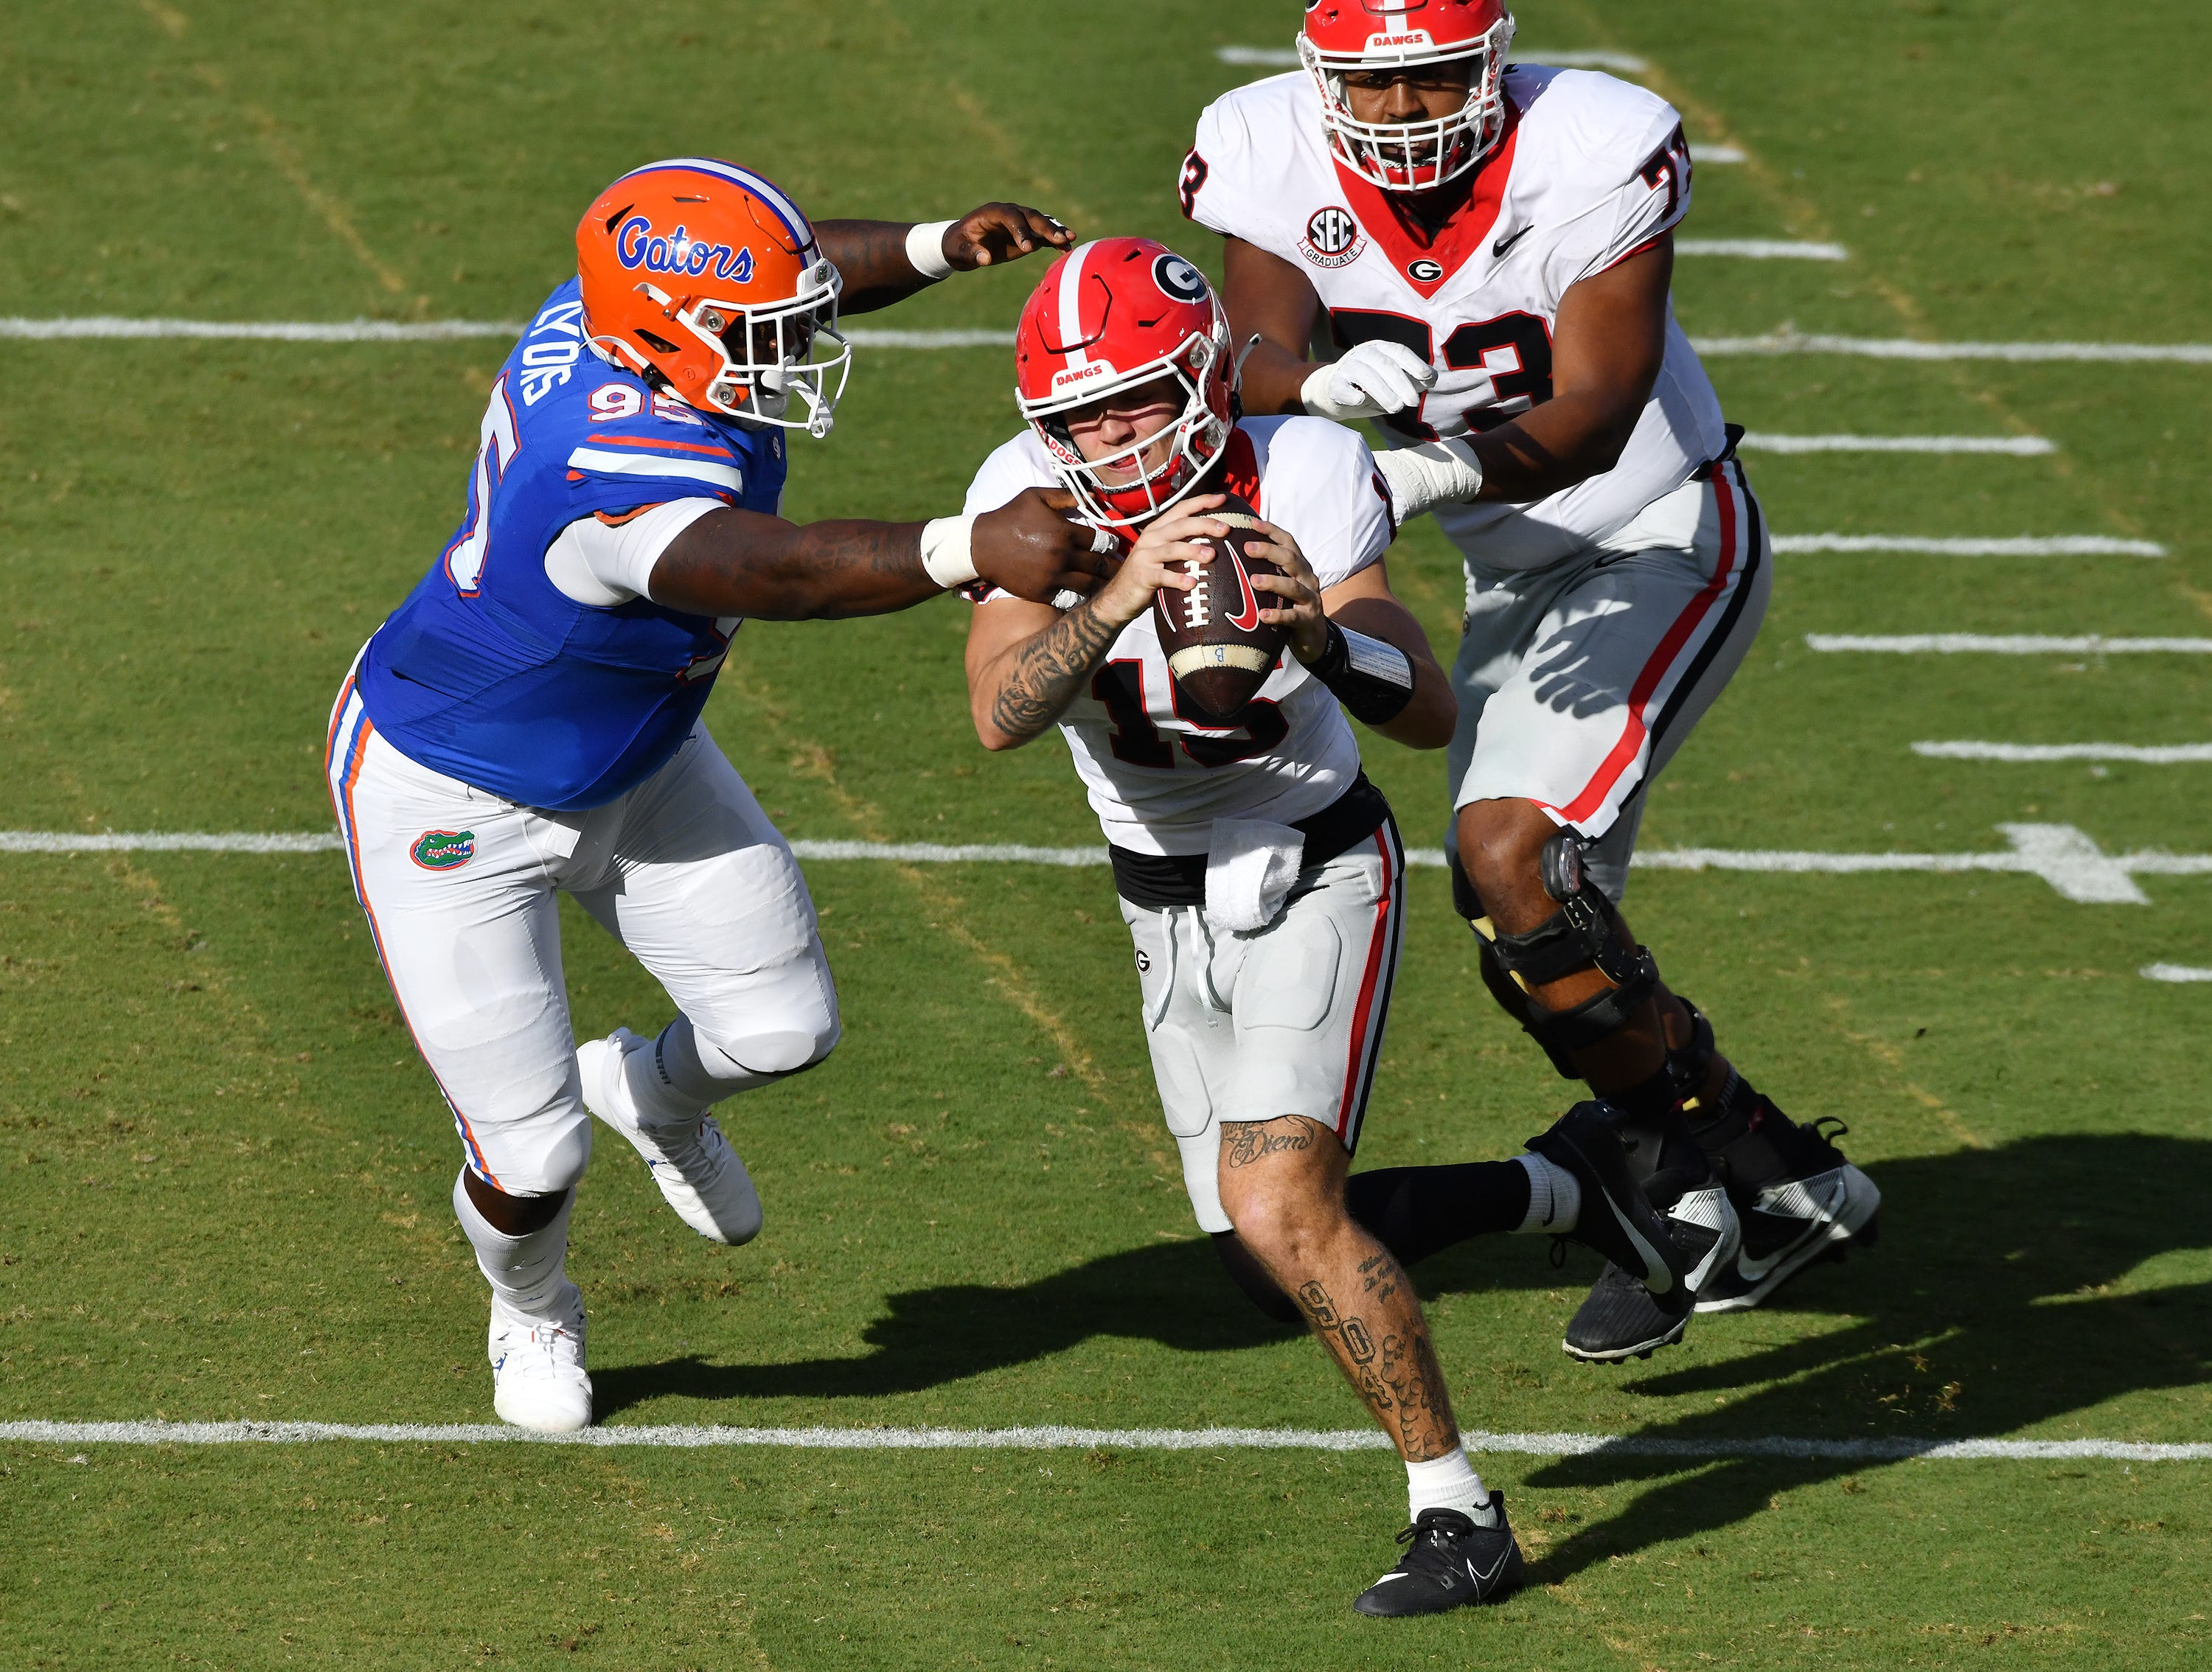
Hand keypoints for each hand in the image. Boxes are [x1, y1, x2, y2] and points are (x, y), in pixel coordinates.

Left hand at [943, 203, 1074, 270]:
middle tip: (1058, 240)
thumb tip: (984, 259)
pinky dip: (1055, 240)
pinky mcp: (1026, 234)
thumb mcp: (959, 251)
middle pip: (1030, 216)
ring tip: (1070, 240)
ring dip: (1055, 231)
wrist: (963, 243)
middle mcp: (1009, 213)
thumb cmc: (958, 245)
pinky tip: (1067, 248)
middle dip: (1045, 227)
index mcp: (991, 213)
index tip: (1028, 248)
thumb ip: (971, 253)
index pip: (1009, 216)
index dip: (1020, 229)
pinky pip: (1042, 235)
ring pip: (1040, 222)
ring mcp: (1019, 222)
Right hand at [970, 488, 1120, 603]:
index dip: (1112, 545)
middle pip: (1099, 565)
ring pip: (1089, 585)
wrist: (981, 546)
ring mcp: (1052, 577)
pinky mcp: (1042, 593)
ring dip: (1101, 584)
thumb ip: (1067, 496)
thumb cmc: (1010, 516)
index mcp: (1064, 532)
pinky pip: (1071, 599)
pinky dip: (1081, 597)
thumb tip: (1093, 494)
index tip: (1115, 547)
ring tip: (1108, 583)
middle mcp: (1061, 556)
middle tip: (1120, 568)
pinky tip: (1086, 594)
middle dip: (1112, 567)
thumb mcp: (1036, 496)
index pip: (1101, 541)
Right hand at [1088, 497, 1225, 628]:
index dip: (1201, 502)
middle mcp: (1151, 538)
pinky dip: (1178, 579)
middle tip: (1225, 529)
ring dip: (1193, 550)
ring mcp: (1145, 557)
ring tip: (1212, 555)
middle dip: (1204, 524)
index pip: (1181, 509)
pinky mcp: (1142, 576)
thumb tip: (1215, 542)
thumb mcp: (1163, 554)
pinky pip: (1162, 576)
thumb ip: (1181, 545)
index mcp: (1158, 530)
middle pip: (1180, 525)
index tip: (1222, 499)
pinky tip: (1192, 583)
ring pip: (1172, 548)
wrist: (1119, 597)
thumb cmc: (1147, 575)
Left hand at [1244, 521, 1328, 662]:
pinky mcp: (1308, 620)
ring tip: (1253, 580)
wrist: (1314, 637)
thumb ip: (1267, 570)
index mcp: (1300, 566)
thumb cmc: (1291, 605)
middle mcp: (1307, 578)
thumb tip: (1234, 556)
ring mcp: (1310, 599)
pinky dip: (1278, 615)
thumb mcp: (1282, 585)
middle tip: (1247, 548)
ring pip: (1293, 586)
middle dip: (1269, 551)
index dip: (1272, 531)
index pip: (1288, 542)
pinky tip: (1262, 616)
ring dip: (1273, 582)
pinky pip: (1293, 617)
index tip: (1252, 523)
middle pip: (1291, 559)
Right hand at [1300, 340, 1437, 421]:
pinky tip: (1360, 400)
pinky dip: (1351, 393)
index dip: (1414, 364)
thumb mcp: (1394, 382)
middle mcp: (1364, 353)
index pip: (1399, 352)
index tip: (1428, 378)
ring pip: (1366, 375)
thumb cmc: (1371, 387)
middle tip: (1413, 403)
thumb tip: (1432, 379)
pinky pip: (1342, 387)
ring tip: (1396, 408)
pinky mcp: (1333, 384)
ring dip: (1383, 392)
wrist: (1332, 392)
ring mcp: (1347, 367)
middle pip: (1385, 365)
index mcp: (1381, 349)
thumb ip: (1413, 380)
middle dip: (1402, 383)